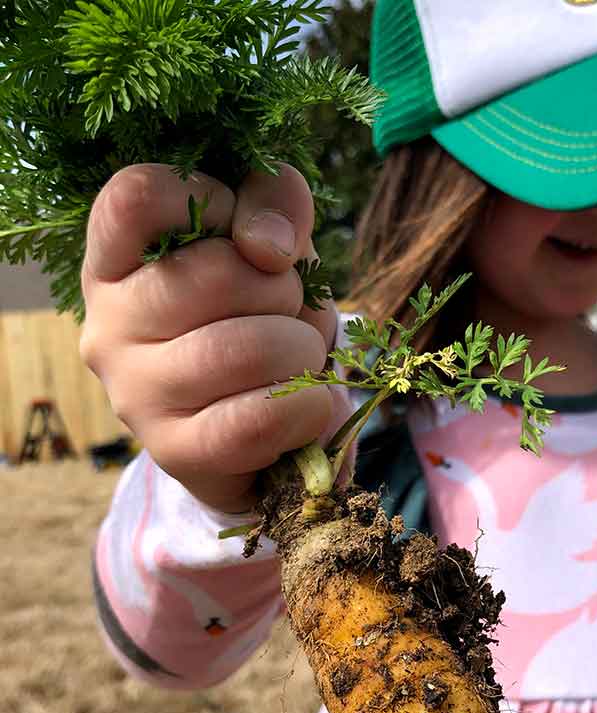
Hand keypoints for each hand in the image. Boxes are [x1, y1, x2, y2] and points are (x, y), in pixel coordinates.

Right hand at [80, 163, 350, 512]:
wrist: (259, 426)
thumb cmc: (261, 316)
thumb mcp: (273, 241)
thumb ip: (275, 201)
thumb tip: (268, 246)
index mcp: (118, 263)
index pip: (135, 197)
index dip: (214, 199)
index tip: (250, 237)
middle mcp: (108, 327)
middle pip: (215, 275)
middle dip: (284, 289)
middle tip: (285, 311)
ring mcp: (135, 394)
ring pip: (244, 350)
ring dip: (302, 348)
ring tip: (298, 357)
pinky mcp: (176, 452)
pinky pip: (260, 419)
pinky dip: (310, 404)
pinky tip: (305, 400)